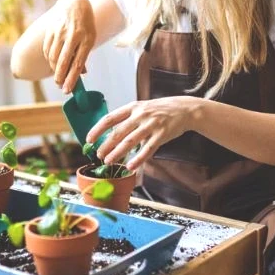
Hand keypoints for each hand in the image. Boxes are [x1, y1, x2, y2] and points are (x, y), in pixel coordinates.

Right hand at [42, 0, 95, 92]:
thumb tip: (81, 74)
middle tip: (60, 85)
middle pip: (63, 62)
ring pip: (53, 57)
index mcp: (86, 39)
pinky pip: (47, 50)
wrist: (74, 4)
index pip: (78, 63)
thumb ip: (84, 55)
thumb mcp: (90, 38)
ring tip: (58, 75)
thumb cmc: (85, 25)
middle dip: (60, 77)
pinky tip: (52, 63)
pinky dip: (49, 59)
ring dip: (54, 69)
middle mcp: (73, 35)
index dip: (72, 78)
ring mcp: (60, 32)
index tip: (68, 90)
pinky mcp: (51, 30)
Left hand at [86, 96, 200, 170]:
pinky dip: (138, 159)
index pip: (110, 118)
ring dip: (118, 153)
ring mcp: (151, 125)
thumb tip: (111, 134)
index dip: (97, 129)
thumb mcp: (142, 108)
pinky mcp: (161, 135)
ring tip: (109, 161)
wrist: (184, 109)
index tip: (89, 140)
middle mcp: (140, 115)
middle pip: (118, 132)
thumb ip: (128, 119)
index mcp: (132, 107)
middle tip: (99, 155)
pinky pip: (147, 149)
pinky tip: (130, 166)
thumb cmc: (160, 110)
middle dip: (106, 145)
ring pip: (130, 141)